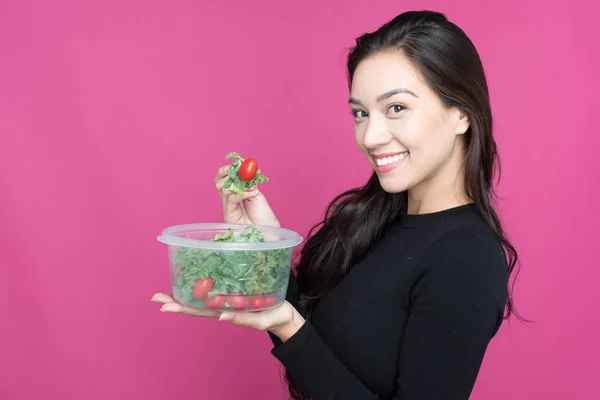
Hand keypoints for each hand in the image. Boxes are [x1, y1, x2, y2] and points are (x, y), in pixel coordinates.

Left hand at [151, 293, 305, 341]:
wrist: (286, 314)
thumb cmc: (274, 318)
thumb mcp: (260, 319)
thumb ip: (243, 318)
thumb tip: (221, 316)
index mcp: (226, 312)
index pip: (198, 311)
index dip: (181, 308)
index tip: (162, 306)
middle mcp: (223, 304)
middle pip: (195, 303)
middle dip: (176, 300)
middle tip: (155, 296)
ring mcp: (228, 297)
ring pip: (203, 293)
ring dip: (186, 288)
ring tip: (170, 282)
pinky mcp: (236, 288)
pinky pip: (218, 283)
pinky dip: (205, 279)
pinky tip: (198, 272)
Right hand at [214, 165, 279, 226]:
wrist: (268, 231)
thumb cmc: (263, 215)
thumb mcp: (256, 194)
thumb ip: (249, 183)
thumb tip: (245, 168)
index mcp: (234, 194)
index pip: (223, 179)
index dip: (226, 170)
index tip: (236, 164)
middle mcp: (229, 200)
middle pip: (219, 183)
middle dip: (228, 174)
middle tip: (241, 173)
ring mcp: (228, 208)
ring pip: (224, 189)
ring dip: (239, 184)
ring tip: (252, 188)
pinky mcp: (229, 215)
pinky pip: (232, 198)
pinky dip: (243, 193)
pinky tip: (253, 193)